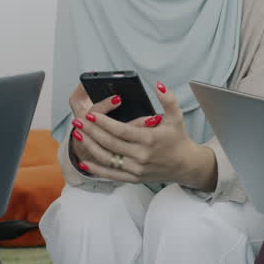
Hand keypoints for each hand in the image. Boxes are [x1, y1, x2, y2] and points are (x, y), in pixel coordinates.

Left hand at [70, 81, 216, 189]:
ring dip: (90, 146)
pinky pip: (110, 174)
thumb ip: (168, 99)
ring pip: (107, 158)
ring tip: (78, 134)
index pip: (121, 130)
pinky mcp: (133, 178)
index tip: (91, 114)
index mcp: (149, 139)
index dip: (104, 122)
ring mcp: (136, 169)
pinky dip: (96, 169)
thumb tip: (158, 85)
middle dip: (92, 131)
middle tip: (79, 120)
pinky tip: (84, 161)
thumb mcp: (176, 117)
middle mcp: (141, 156)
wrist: (185, 165)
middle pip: (110, 143)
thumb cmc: (178, 139)